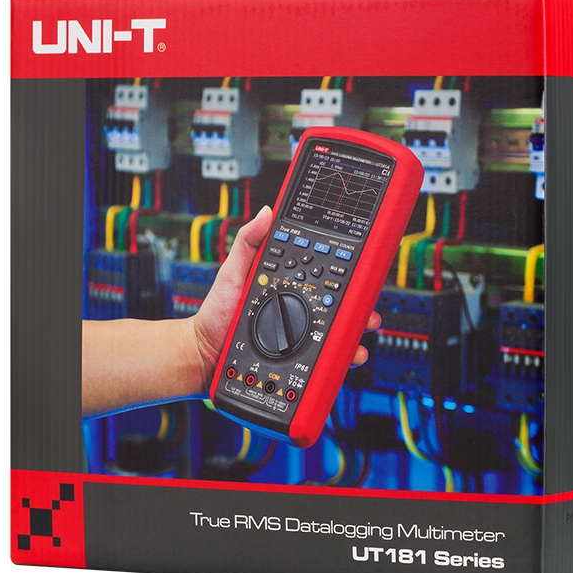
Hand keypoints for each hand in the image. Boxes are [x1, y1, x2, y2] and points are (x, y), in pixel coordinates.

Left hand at [193, 206, 379, 385]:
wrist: (204, 354)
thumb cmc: (216, 313)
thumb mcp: (232, 272)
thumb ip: (248, 242)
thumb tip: (266, 212)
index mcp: (287, 287)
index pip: (321, 277)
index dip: (344, 273)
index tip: (359, 270)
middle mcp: (297, 311)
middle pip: (338, 306)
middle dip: (360, 305)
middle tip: (368, 306)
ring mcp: (299, 336)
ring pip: (338, 332)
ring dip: (356, 330)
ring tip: (364, 329)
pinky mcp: (298, 359)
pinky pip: (325, 358)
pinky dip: (343, 356)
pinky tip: (351, 354)